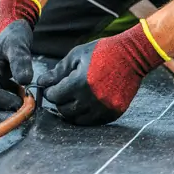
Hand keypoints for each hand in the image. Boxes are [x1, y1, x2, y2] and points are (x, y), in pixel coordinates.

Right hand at [0, 0, 40, 111]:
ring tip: (25, 97)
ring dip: (10, 104)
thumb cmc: (13, 34)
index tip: (22, 102)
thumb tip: (25, 81)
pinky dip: (12, 99)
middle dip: (8, 107)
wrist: (12, 26)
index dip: (5, 101)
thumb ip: (21, 61)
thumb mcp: (18, 44)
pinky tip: (22, 91)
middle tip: (26, 104)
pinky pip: (1, 98)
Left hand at [37, 20, 169, 124]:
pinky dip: (86, 115)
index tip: (52, 87)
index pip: (54, 97)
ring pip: (78, 120)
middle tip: (63, 92)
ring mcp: (104, 108)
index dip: (50, 91)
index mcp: (79, 84)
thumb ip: (58, 71)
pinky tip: (86, 103)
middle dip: (60, 102)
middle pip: (64, 111)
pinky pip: (93, 122)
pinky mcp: (114, 113)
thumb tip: (41, 82)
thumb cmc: (101, 52)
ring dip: (72, 110)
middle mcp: (91, 100)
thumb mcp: (76, 56)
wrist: (132, 56)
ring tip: (74, 98)